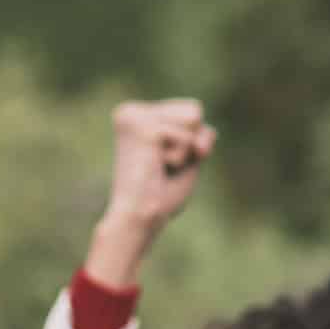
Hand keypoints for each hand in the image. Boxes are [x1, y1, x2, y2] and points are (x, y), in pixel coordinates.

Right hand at [85, 98, 216, 288]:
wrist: (139, 218)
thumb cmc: (159, 197)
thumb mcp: (186, 160)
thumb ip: (197, 136)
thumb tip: (198, 113)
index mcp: (136, 117)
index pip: (190, 112)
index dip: (192, 143)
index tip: (163, 164)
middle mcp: (131, 112)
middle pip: (194, 110)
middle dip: (191, 143)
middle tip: (161, 168)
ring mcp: (135, 117)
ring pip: (193, 117)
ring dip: (186, 151)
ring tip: (157, 167)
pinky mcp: (143, 127)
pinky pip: (187, 136)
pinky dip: (180, 159)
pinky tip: (155, 168)